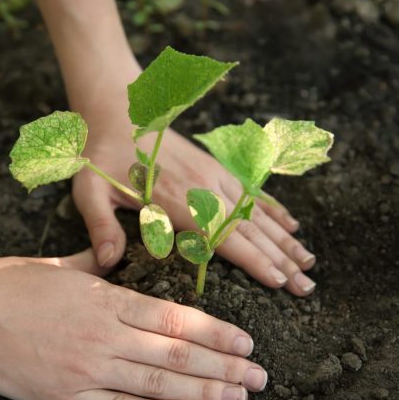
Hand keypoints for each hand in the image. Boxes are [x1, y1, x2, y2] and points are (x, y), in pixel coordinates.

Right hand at [0, 249, 266, 399]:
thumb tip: (115, 254)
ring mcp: (87, 368)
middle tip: (259, 377)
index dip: (216, 332)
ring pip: (157, 382)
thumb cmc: (12, 281)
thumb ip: (95, 263)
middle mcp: (105, 335)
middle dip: (223, 366)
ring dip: (202, 391)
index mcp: (106, 299)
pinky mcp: (66, 396)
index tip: (246, 342)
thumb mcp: (61, 266)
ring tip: (237, 397)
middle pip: (177, 353)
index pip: (174, 318)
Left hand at [73, 96, 316, 296]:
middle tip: (307, 288)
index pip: (222, 236)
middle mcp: (204, 188)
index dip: (252, 260)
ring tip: (309, 263)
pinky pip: (252, 191)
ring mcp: (214, 176)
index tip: (278, 281)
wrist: (118, 111)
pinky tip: (291, 225)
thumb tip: (107, 262)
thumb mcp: (89, 192)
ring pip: (257, 214)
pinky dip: (274, 210)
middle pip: (249, 230)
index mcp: (175, 200)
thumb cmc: (102, 156)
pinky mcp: (216, 167)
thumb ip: (100, 226)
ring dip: (284, 239)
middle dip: (281, 260)